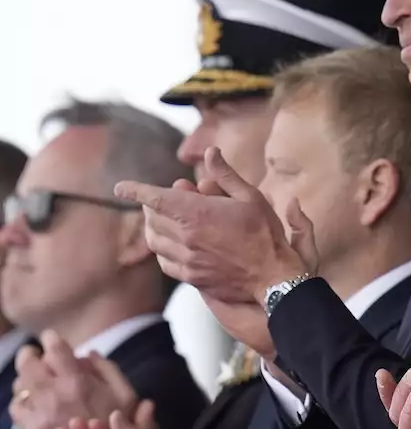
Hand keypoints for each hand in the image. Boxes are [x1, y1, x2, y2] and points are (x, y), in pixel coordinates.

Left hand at [9, 332, 137, 428]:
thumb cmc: (118, 427)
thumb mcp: (126, 394)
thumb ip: (107, 369)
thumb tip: (88, 353)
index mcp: (78, 381)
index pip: (55, 348)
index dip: (52, 339)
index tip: (53, 338)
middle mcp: (54, 394)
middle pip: (28, 363)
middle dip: (30, 354)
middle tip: (35, 354)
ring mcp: (39, 412)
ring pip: (20, 384)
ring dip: (26, 378)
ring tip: (37, 379)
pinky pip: (16, 407)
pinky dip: (20, 400)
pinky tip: (33, 402)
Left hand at [113, 148, 314, 358]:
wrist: (273, 276)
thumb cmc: (265, 234)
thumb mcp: (251, 197)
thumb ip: (226, 175)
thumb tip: (211, 152)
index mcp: (199, 213)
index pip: (156, 198)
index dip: (135, 190)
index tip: (120, 186)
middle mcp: (187, 237)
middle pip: (152, 218)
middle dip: (152, 205)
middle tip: (164, 198)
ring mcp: (187, 259)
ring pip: (154, 241)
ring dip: (154, 227)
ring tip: (165, 220)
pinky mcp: (191, 276)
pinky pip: (164, 262)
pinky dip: (162, 250)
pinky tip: (174, 244)